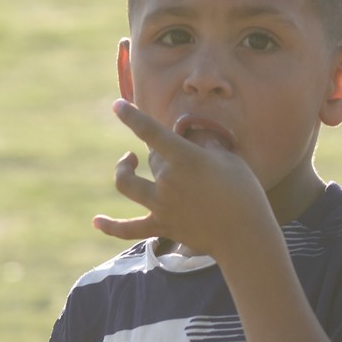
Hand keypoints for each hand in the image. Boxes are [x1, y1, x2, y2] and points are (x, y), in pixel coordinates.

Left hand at [92, 99, 268, 256]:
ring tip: (128, 163)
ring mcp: (161, 206)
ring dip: (123, 171)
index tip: (117, 105)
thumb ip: (206, 146)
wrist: (245, 235)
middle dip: (161, 154)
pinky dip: (111, 226)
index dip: (131, 117)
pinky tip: (96, 221)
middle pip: (150, 160)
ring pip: (127, 184)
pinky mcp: (161, 227)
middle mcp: (167, 181)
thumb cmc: (243, 193)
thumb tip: (193, 137)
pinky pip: (129, 229)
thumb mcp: (229, 159)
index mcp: (185, 159)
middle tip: (181, 158)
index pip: (151, 132)